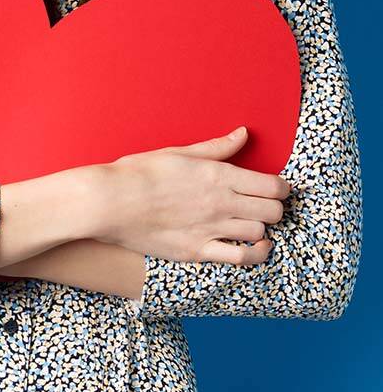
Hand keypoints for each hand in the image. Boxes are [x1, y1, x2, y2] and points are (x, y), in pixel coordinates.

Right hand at [96, 126, 292, 265]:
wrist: (110, 201)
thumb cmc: (140, 172)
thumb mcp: (180, 152)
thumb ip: (217, 147)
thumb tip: (244, 133)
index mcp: (218, 174)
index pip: (272, 185)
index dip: (282, 188)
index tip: (277, 188)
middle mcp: (221, 202)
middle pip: (273, 210)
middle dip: (276, 208)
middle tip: (266, 205)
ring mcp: (211, 228)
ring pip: (259, 233)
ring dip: (262, 228)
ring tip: (253, 223)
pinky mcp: (198, 250)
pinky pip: (241, 258)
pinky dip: (255, 254)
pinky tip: (255, 248)